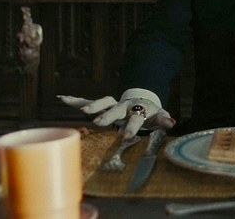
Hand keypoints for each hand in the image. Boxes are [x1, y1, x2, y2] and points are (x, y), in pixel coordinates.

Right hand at [58, 93, 175, 137]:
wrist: (142, 101)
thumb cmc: (150, 113)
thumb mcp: (159, 116)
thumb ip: (164, 119)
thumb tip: (172, 123)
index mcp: (137, 109)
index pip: (135, 118)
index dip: (131, 127)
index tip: (126, 136)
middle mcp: (123, 105)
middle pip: (114, 109)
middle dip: (107, 115)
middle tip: (99, 122)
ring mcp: (112, 104)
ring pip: (101, 103)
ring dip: (92, 105)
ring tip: (83, 111)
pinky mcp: (102, 105)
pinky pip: (87, 101)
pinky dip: (75, 100)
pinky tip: (62, 98)